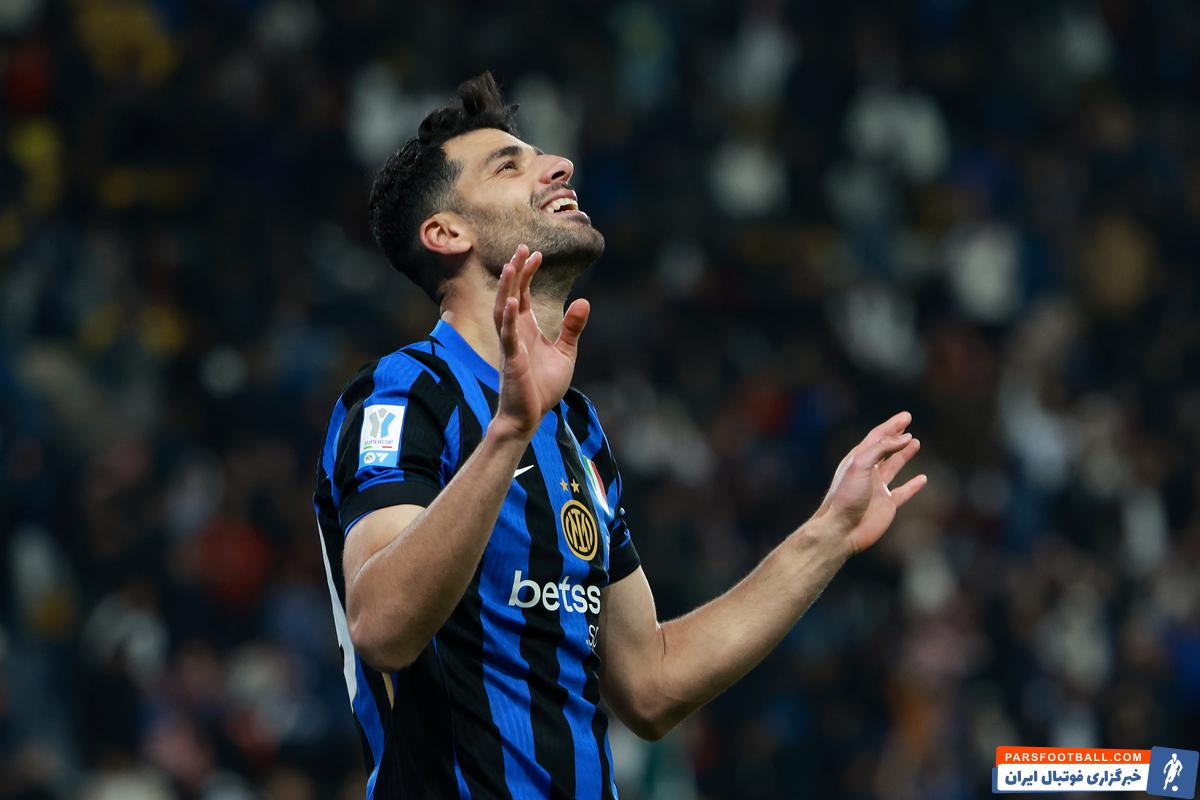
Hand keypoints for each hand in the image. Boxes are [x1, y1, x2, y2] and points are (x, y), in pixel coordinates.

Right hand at [491, 245, 589, 438]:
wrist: (529, 416)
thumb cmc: (543, 387)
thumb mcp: (565, 353)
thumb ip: (572, 328)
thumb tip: (584, 301)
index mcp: (526, 329)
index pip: (523, 294)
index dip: (528, 274)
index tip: (536, 254)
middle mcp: (515, 332)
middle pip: (511, 294)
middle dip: (516, 271)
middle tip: (523, 247)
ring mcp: (511, 344)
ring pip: (503, 310)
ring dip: (506, 288)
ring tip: (510, 265)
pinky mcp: (511, 359)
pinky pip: (507, 335)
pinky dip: (509, 318)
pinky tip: (513, 302)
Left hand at [815, 411, 926, 556]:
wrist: (841, 529)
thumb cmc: (846, 496)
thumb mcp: (861, 465)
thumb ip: (882, 449)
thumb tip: (905, 437)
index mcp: (858, 460)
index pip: (878, 437)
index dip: (892, 426)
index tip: (907, 416)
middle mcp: (868, 472)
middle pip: (885, 449)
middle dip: (896, 435)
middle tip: (908, 422)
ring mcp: (878, 488)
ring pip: (894, 466)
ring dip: (904, 454)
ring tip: (915, 442)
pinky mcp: (886, 505)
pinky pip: (903, 492)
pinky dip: (913, 485)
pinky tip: (922, 479)